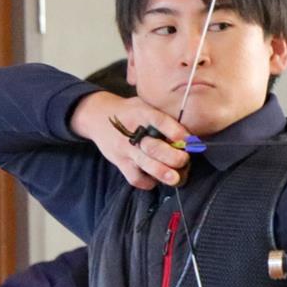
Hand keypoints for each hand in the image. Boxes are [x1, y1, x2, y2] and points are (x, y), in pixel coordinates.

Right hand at [70, 91, 191, 189]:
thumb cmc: (129, 111)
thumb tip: (188, 133)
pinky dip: (147, 182)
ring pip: (145, 164)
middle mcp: (133, 132)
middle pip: (154, 147)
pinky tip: (156, 179)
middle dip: (173, 156)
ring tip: (175, 178)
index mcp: (142, 113)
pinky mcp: (120, 162)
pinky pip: (134, 177)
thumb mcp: (145, 104)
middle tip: (184, 160)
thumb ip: (163, 116)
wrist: (97, 116)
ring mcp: (125, 149)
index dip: (176, 131)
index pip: (160, 121)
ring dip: (163, 173)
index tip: (189, 140)